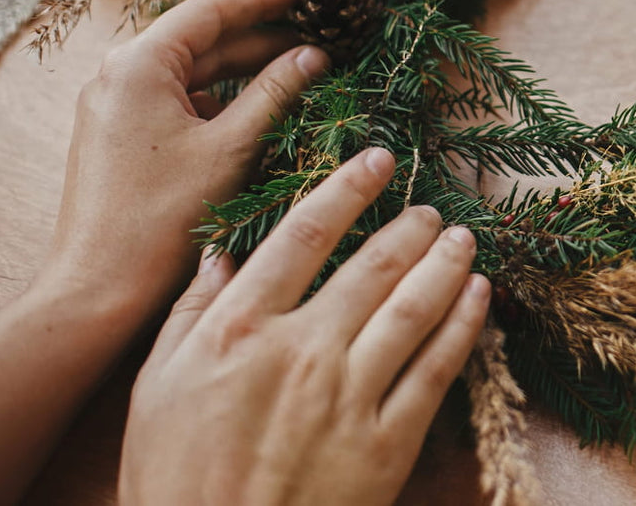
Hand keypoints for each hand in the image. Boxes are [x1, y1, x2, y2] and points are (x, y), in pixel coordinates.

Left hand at [40, 0, 327, 322]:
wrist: (100, 290)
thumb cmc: (162, 219)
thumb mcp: (233, 147)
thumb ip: (277, 92)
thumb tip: (315, 55)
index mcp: (138, 64)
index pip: (213, 9)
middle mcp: (120, 75)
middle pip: (205, 40)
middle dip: (265, 38)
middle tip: (324, 37)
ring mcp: (118, 107)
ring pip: (196, 74)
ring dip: (249, 74)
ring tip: (306, 74)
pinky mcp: (123, 137)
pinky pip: (182, 104)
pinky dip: (225, 103)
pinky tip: (267, 115)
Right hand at [120, 148, 490, 505]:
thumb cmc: (175, 479)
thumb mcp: (157, 390)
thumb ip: (192, 314)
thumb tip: (222, 253)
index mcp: (240, 331)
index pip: (302, 235)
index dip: (346, 189)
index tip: (376, 161)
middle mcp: (303, 350)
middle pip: (373, 265)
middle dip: (411, 226)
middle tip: (431, 207)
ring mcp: (351, 395)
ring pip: (415, 307)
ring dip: (447, 263)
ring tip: (462, 238)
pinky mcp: (389, 441)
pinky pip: (438, 368)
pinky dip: (465, 323)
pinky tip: (478, 296)